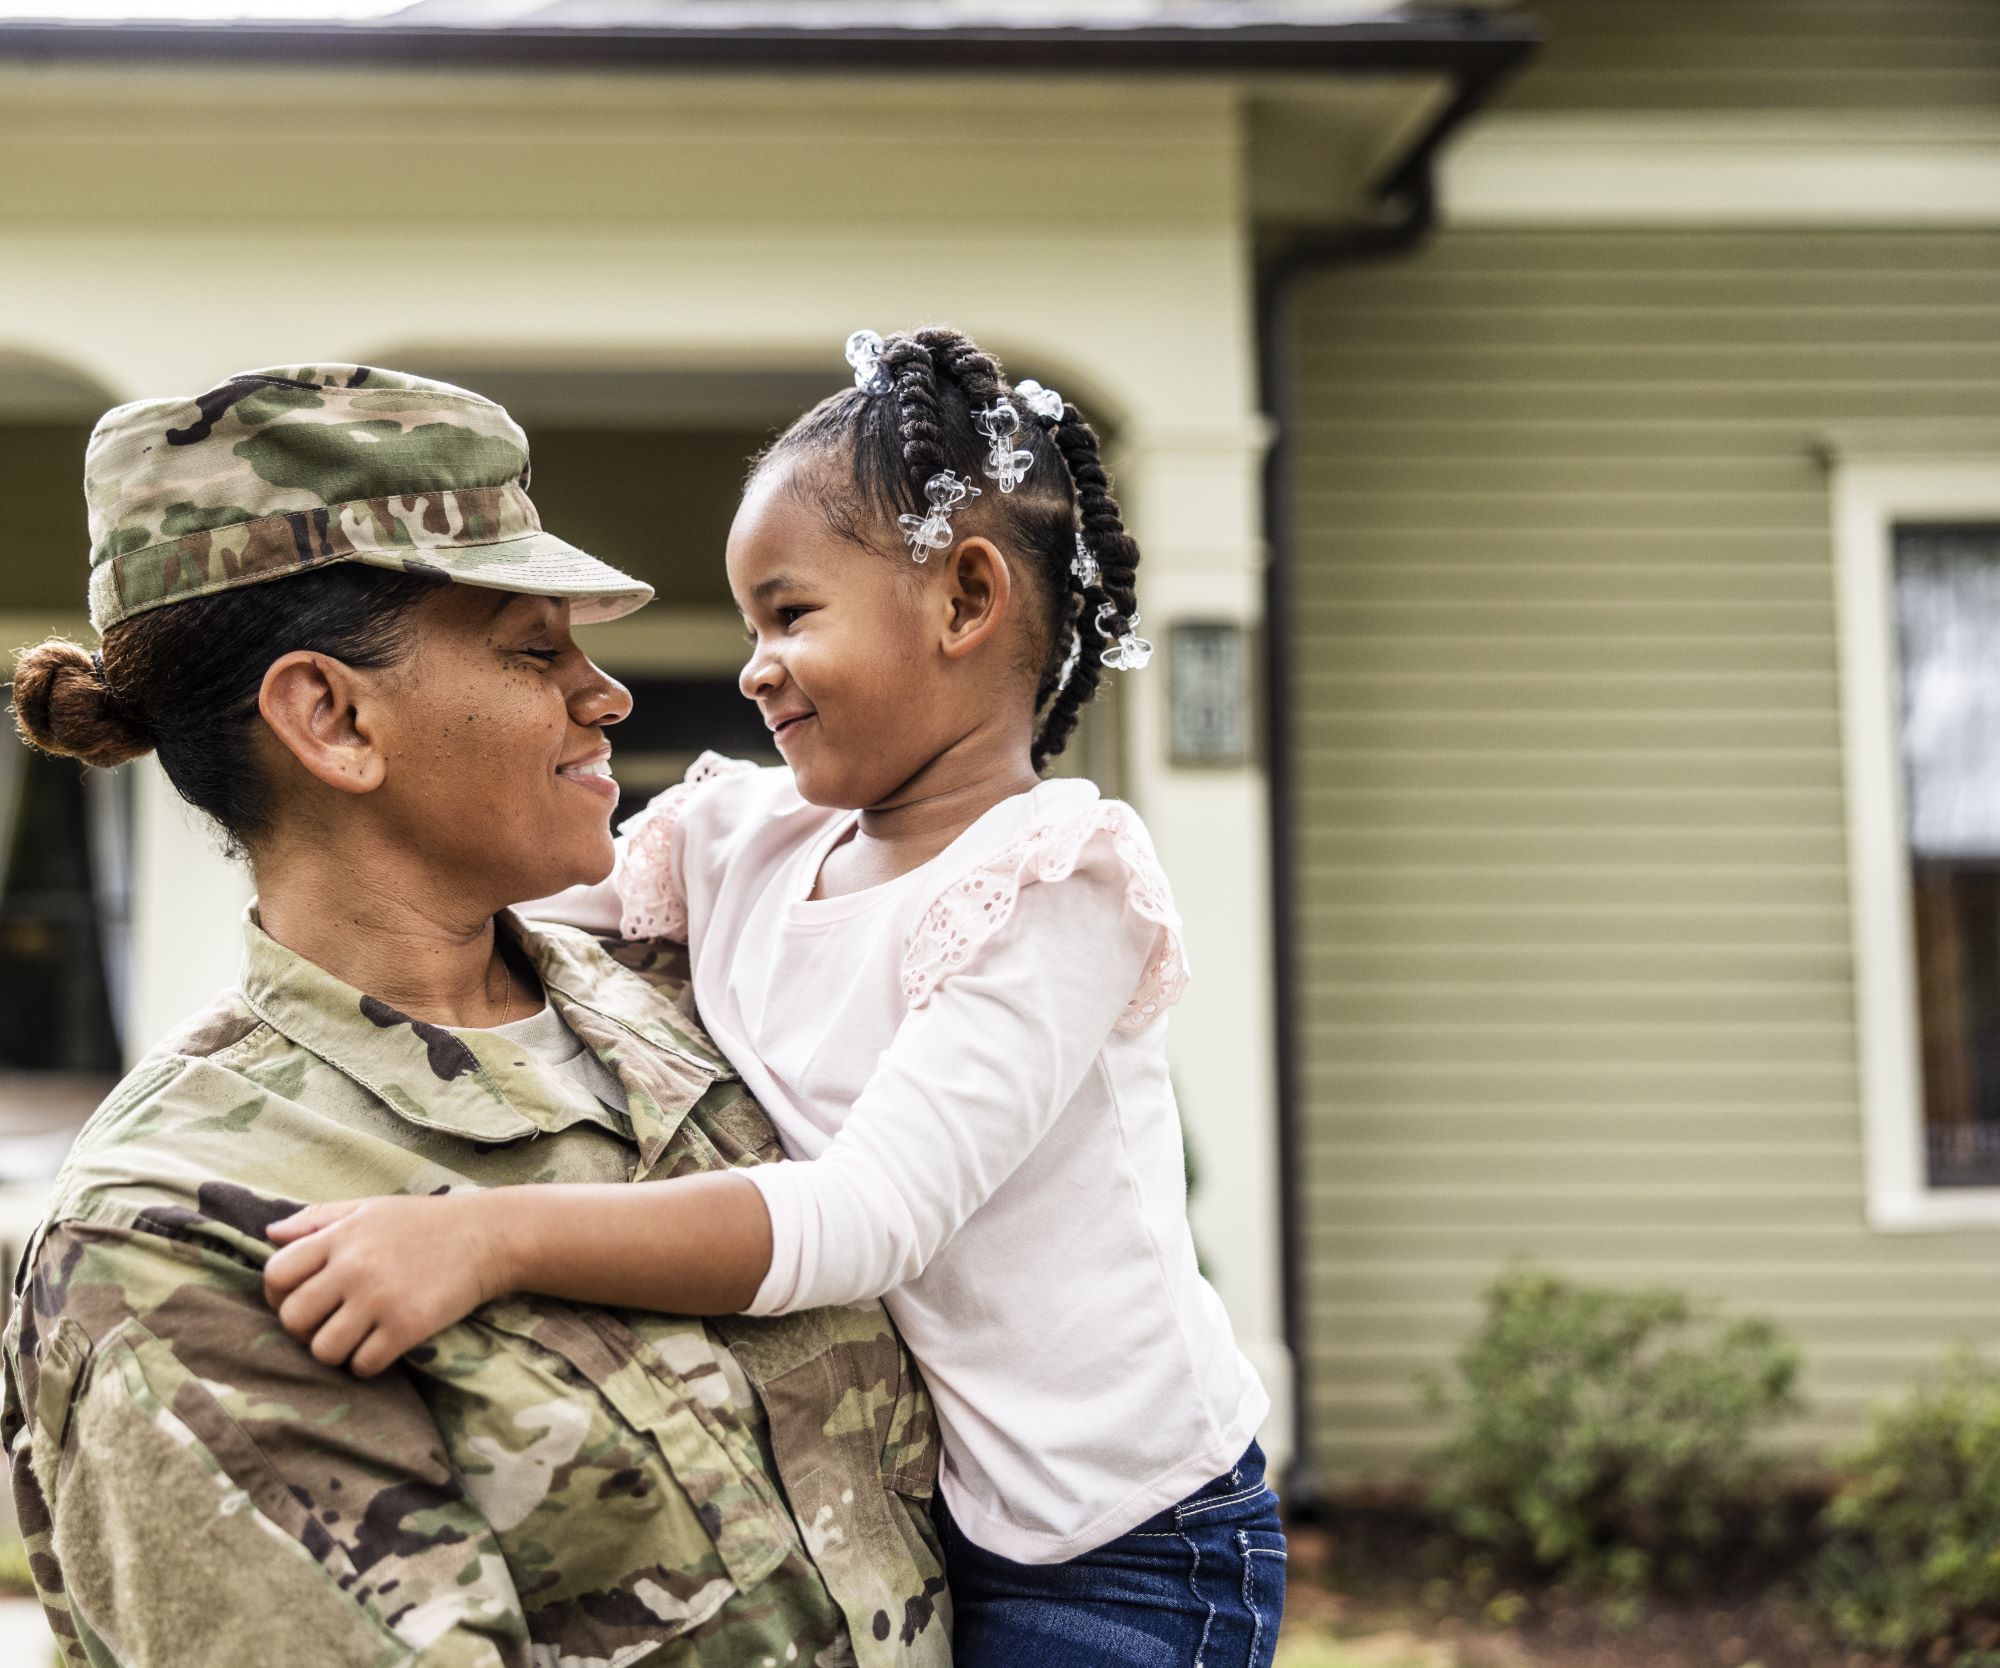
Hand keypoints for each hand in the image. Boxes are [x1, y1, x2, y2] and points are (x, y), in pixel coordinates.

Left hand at [263, 1193, 511, 1376]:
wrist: (490, 1236)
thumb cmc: (427, 1222)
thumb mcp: (371, 1208)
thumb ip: (319, 1218)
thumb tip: (270, 1233)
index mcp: (341, 1236)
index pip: (276, 1274)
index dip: (277, 1294)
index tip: (301, 1299)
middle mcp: (354, 1267)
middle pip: (292, 1318)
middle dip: (304, 1328)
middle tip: (329, 1323)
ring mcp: (381, 1298)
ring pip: (323, 1350)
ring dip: (334, 1351)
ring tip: (356, 1338)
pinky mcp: (408, 1326)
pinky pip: (363, 1365)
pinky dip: (367, 1363)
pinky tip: (382, 1347)